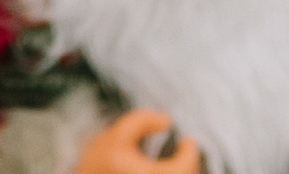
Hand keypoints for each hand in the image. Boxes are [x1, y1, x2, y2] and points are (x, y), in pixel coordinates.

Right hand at [75, 111, 196, 173]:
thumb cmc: (98, 163)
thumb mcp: (116, 134)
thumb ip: (142, 120)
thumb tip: (166, 120)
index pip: (184, 167)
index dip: (190, 152)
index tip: (188, 140)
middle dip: (189, 164)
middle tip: (186, 149)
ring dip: (182, 172)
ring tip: (177, 162)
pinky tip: (165, 170)